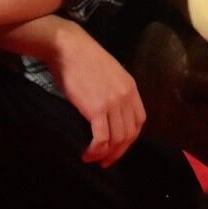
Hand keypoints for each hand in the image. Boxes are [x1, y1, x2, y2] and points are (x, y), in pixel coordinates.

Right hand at [40, 20, 145, 164]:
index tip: (117, 146)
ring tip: (92, 158)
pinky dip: (96, 151)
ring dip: (105, 154)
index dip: (129, 138)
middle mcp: (126, 97)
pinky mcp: (97, 109)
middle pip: (130, 134)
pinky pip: (102, 138)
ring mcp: (113, 103)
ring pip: (117, 139)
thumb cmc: (83, 59)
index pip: (139, 121)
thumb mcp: (109, 74)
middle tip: (104, 161)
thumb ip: (114, 92)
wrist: (69, 47)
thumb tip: (108, 114)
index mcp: (131, 88)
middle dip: (118, 152)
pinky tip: (86, 153)